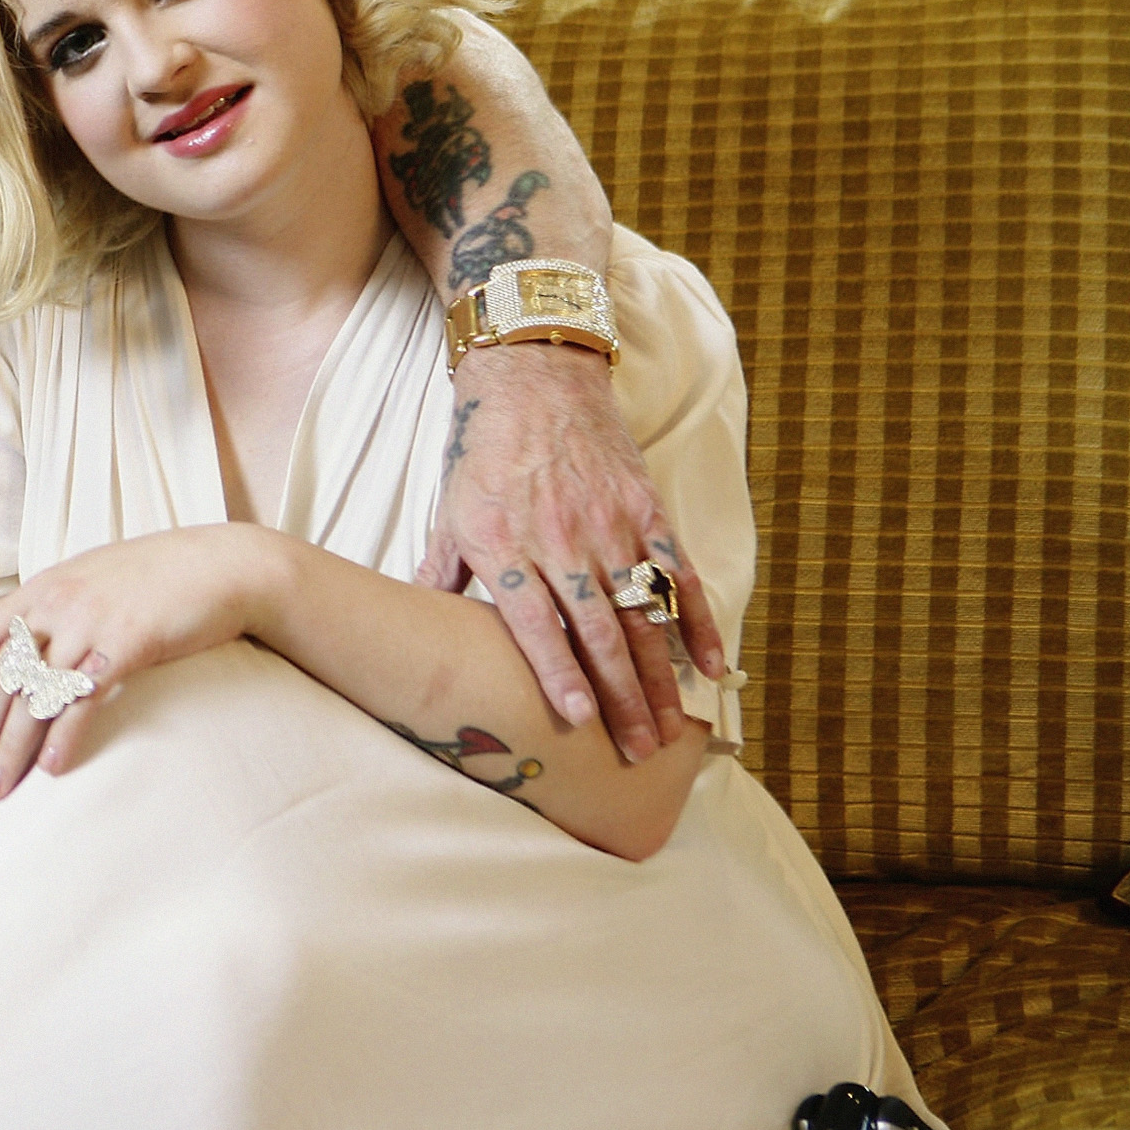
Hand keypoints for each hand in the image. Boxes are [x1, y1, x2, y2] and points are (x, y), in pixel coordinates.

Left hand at [0, 526, 273, 800]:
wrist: (222, 565)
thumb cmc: (159, 580)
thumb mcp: (91, 582)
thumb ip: (54, 612)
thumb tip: (27, 649)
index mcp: (40, 591)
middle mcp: (55, 605)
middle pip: (0, 682)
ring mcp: (90, 623)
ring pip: (35, 697)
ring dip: (12, 751)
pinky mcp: (126, 644)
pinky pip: (84, 698)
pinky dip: (64, 737)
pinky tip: (52, 770)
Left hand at [417, 345, 721, 761]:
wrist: (530, 377)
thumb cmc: (482, 454)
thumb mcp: (449, 515)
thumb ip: (440, 578)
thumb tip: (414, 636)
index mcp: (505, 546)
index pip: (536, 623)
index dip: (559, 672)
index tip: (579, 719)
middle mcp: (560, 540)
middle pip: (598, 631)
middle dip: (621, 696)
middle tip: (638, 752)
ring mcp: (609, 525)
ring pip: (642, 614)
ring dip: (661, 677)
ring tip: (671, 729)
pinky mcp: (645, 508)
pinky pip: (677, 574)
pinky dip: (698, 622)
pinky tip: (715, 666)